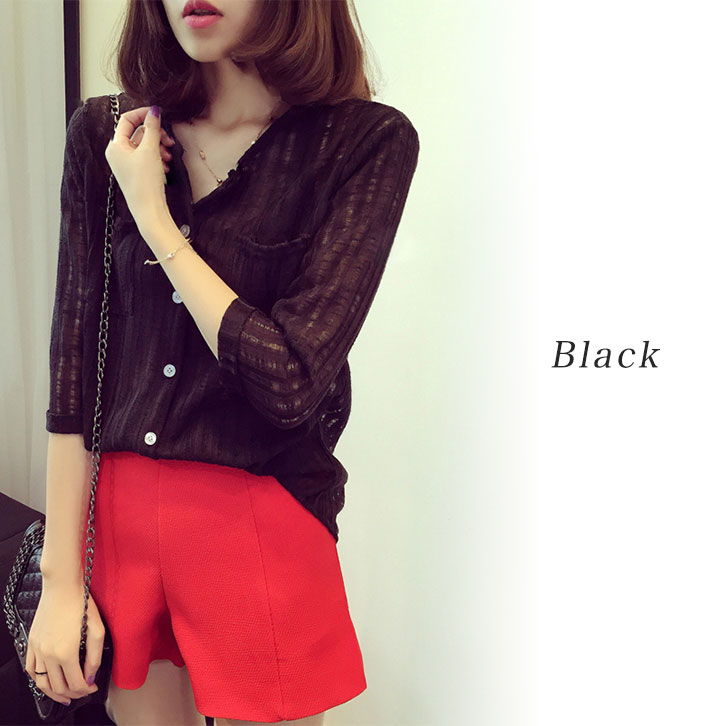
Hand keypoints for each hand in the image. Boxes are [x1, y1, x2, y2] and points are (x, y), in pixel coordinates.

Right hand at [25, 580, 103, 704]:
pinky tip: (48, 680)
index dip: (86, 690)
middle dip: (73, 693)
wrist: (61, 587)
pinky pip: (31, 669)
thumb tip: (90, 677)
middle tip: (83, 692)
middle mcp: (48, 655)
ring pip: (42, 682)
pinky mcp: (32, 643)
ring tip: (65, 695)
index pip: (75, 683)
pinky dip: (38, 680)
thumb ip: (94, 656)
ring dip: (54, 692)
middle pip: (59, 687)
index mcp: (66, 653)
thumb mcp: (97, 629)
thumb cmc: (82, 603)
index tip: (93, 688)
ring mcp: (37, 650)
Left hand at [105, 105, 175, 230]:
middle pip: (138, 134)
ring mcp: (128, 165)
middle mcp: (118, 154)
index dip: (143, 114)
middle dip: (156, 135)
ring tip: (168, 156)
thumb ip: (152, 128)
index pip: (127, 120)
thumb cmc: (144, 182)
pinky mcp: (137, 174)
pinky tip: (166, 166)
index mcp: (115, 146)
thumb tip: (154, 111)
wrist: (149, 210)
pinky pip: (148, 159)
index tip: (158, 113)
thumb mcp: (150, 150)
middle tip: (168, 140)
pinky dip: (158, 159)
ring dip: (159, 148)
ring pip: (145, 147)